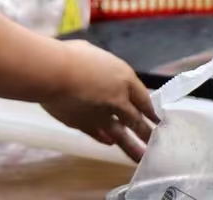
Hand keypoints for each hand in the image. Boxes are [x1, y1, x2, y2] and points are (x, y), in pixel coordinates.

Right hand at [41, 42, 156, 160]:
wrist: (53, 73)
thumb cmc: (72, 55)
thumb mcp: (96, 55)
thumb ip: (104, 68)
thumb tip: (102, 70)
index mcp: (124, 79)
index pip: (144, 99)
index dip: (151, 111)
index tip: (159, 121)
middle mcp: (119, 101)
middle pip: (136, 120)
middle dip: (147, 133)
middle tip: (156, 144)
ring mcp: (102, 116)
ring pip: (122, 135)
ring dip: (133, 147)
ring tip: (142, 159)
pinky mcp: (85, 125)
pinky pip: (99, 135)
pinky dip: (105, 139)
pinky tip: (109, 144)